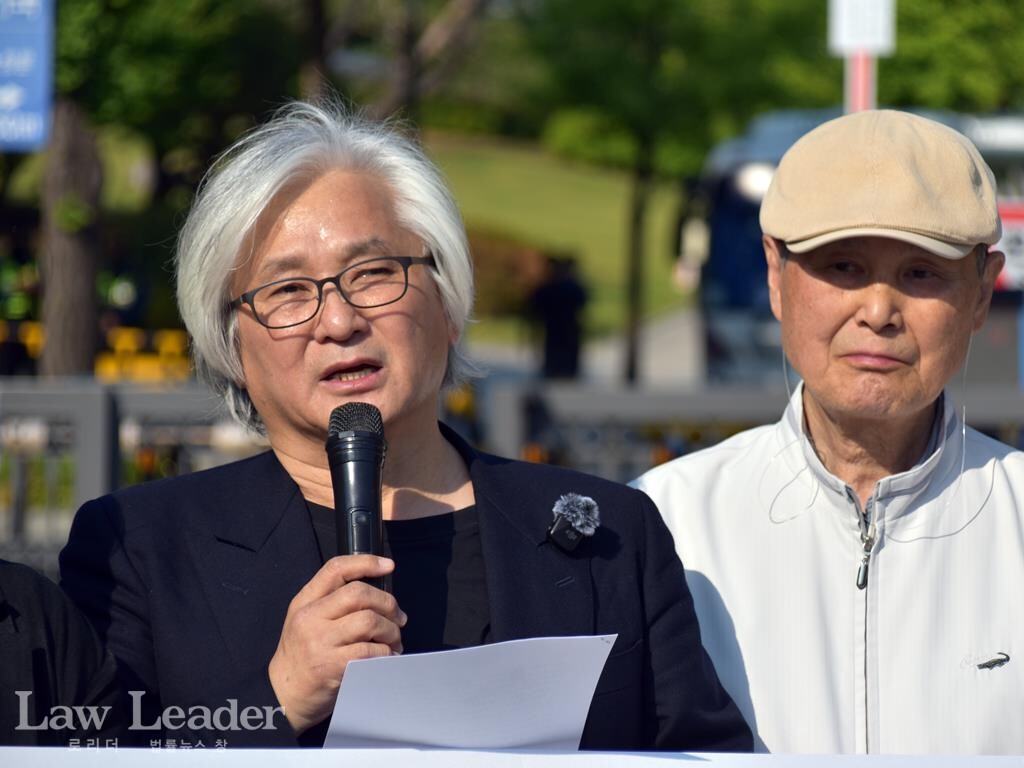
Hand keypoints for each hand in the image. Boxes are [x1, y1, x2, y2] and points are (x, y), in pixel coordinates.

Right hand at [268, 555, 404, 734]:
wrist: (283, 697)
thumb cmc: (302, 657)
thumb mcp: (305, 621)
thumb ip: (332, 603)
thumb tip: (377, 594)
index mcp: (304, 602)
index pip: (335, 569)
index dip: (366, 562)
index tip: (388, 566)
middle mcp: (310, 618)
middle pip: (359, 593)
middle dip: (387, 603)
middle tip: (398, 617)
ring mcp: (321, 642)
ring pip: (369, 621)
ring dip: (391, 630)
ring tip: (394, 640)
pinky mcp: (332, 667)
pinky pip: (370, 651)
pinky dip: (386, 653)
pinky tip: (387, 657)